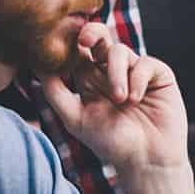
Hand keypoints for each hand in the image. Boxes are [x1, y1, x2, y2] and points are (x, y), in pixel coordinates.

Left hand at [39, 23, 189, 193]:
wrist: (147, 161)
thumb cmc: (110, 143)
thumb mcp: (75, 119)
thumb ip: (55, 92)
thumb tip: (36, 65)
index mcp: (89, 79)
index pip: (77, 51)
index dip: (69, 42)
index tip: (62, 43)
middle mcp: (111, 71)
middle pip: (98, 37)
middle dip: (91, 32)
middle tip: (85, 40)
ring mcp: (134, 71)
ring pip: (119, 51)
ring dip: (117, 74)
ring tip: (120, 101)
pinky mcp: (158, 74)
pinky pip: (145, 63)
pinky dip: (138, 79)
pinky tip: (136, 100)